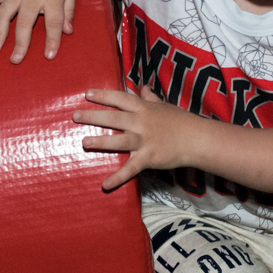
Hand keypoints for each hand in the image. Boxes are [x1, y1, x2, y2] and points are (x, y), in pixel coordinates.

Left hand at [74, 87, 200, 190]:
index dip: (104, 95)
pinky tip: (104, 185)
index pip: (120, 98)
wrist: (198, 139)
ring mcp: (145, 141)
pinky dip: (117, 178)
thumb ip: (151, 98)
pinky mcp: (148, 158)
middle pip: (114, 118)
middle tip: (75, 115)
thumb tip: (144, 88)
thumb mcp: (165, 106)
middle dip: (93, 116)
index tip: (87, 94)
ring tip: (84, 142)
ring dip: (100, 142)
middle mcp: (142, 123)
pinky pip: (131, 169)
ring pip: (118, 140)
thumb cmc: (181, 121)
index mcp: (144, 109)